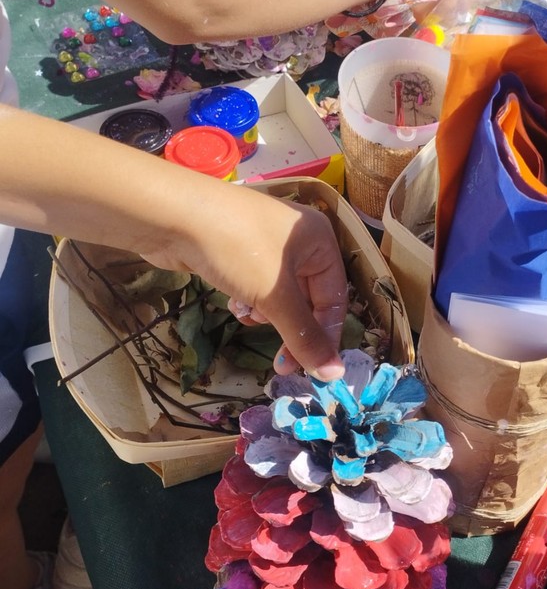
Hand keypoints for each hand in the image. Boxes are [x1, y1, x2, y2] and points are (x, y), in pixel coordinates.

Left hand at [141, 185, 347, 380]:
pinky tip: (232, 302)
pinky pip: (257, 286)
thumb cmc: (235, 248)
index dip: (326, 337)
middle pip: (308, 299)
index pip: (335, 298)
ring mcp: (266, 244)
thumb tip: (334, 375)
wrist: (170, 213)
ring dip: (267, 314)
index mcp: (319, 239)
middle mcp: (298, 240)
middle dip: (291, 328)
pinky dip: (249, 300)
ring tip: (247, 314)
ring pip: (281, 296)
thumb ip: (304, 337)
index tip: (311, 371)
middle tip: (280, 365)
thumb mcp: (275, 295)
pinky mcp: (239, 251)